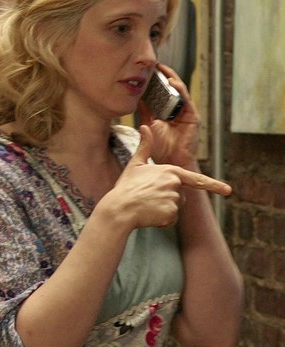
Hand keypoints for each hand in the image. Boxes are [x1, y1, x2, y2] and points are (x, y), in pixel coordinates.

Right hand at [98, 126, 231, 229]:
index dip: (214, 185)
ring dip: (163, 209)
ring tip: (146, 205)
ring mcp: (174, 200)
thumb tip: (145, 127)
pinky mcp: (170, 214)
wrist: (119, 208)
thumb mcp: (135, 164)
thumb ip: (144, 146)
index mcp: (170, 171)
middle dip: (167, 198)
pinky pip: (170, 219)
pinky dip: (161, 219)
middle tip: (147, 197)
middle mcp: (175, 185)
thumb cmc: (126, 186)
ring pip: (175, 207)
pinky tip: (148, 214)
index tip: (228, 190)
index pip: (196, 179)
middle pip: (180, 195)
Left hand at [137, 64, 199, 167]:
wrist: (171, 163)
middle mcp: (178, 111)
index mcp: (167, 113)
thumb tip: (136, 99)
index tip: (146, 71)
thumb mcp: (148, 126)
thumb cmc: (160, 149)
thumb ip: (144, 113)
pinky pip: (186, 100)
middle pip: (171, 90)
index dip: (155, 82)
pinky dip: (180, 90)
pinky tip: (171, 82)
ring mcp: (186, 113)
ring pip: (179, 92)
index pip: (161, 93)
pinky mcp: (193, 117)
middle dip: (163, 77)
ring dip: (171, 79)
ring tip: (162, 69)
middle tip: (154, 65)